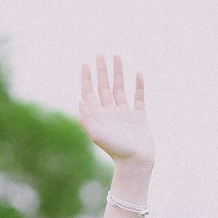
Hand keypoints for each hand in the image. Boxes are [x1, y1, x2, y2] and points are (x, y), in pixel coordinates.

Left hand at [78, 55, 154, 169]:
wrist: (136, 163)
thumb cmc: (117, 152)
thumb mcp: (98, 136)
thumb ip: (88, 121)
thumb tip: (78, 103)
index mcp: (99, 117)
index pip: (90, 94)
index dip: (87, 79)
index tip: (85, 64)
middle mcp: (110, 114)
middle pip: (103, 87)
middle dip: (101, 71)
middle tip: (99, 54)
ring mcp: (125, 114)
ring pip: (120, 88)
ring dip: (118, 73)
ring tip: (116, 56)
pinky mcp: (139, 117)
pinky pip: (138, 97)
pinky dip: (139, 85)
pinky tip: (138, 73)